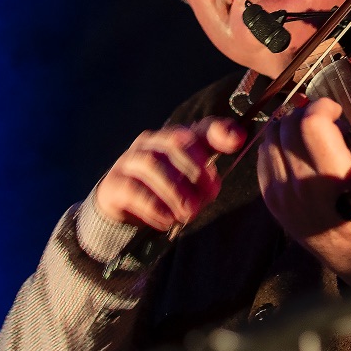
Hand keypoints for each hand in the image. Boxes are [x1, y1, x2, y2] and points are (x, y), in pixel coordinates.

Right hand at [95, 117, 246, 230]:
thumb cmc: (163, 193)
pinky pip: (132, 189)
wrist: (121, 210)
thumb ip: (206, 182)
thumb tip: (215, 182)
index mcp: (175, 140)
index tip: (237, 140)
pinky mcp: (113, 183)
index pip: (200, 129)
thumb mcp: (190, 187)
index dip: (219, 132)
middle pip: (175, 142)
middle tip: (210, 194)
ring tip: (188, 213)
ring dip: (174, 189)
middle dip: (195, 168)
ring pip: (152, 163)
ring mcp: (129, 160)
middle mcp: (151, 143)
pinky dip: (153, 206)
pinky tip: (166, 221)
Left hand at [257, 99, 350, 288]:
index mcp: (334, 180)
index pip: (310, 124)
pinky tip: (296, 152)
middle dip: (306, 114)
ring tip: (310, 135)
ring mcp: (281, 197)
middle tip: (325, 123)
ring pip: (269, 139)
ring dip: (288, 128)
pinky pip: (262, 159)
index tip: (336, 111)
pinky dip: (276, 147)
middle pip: (287, 126)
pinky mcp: (271, 203)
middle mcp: (301, 187)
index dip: (323, 107)